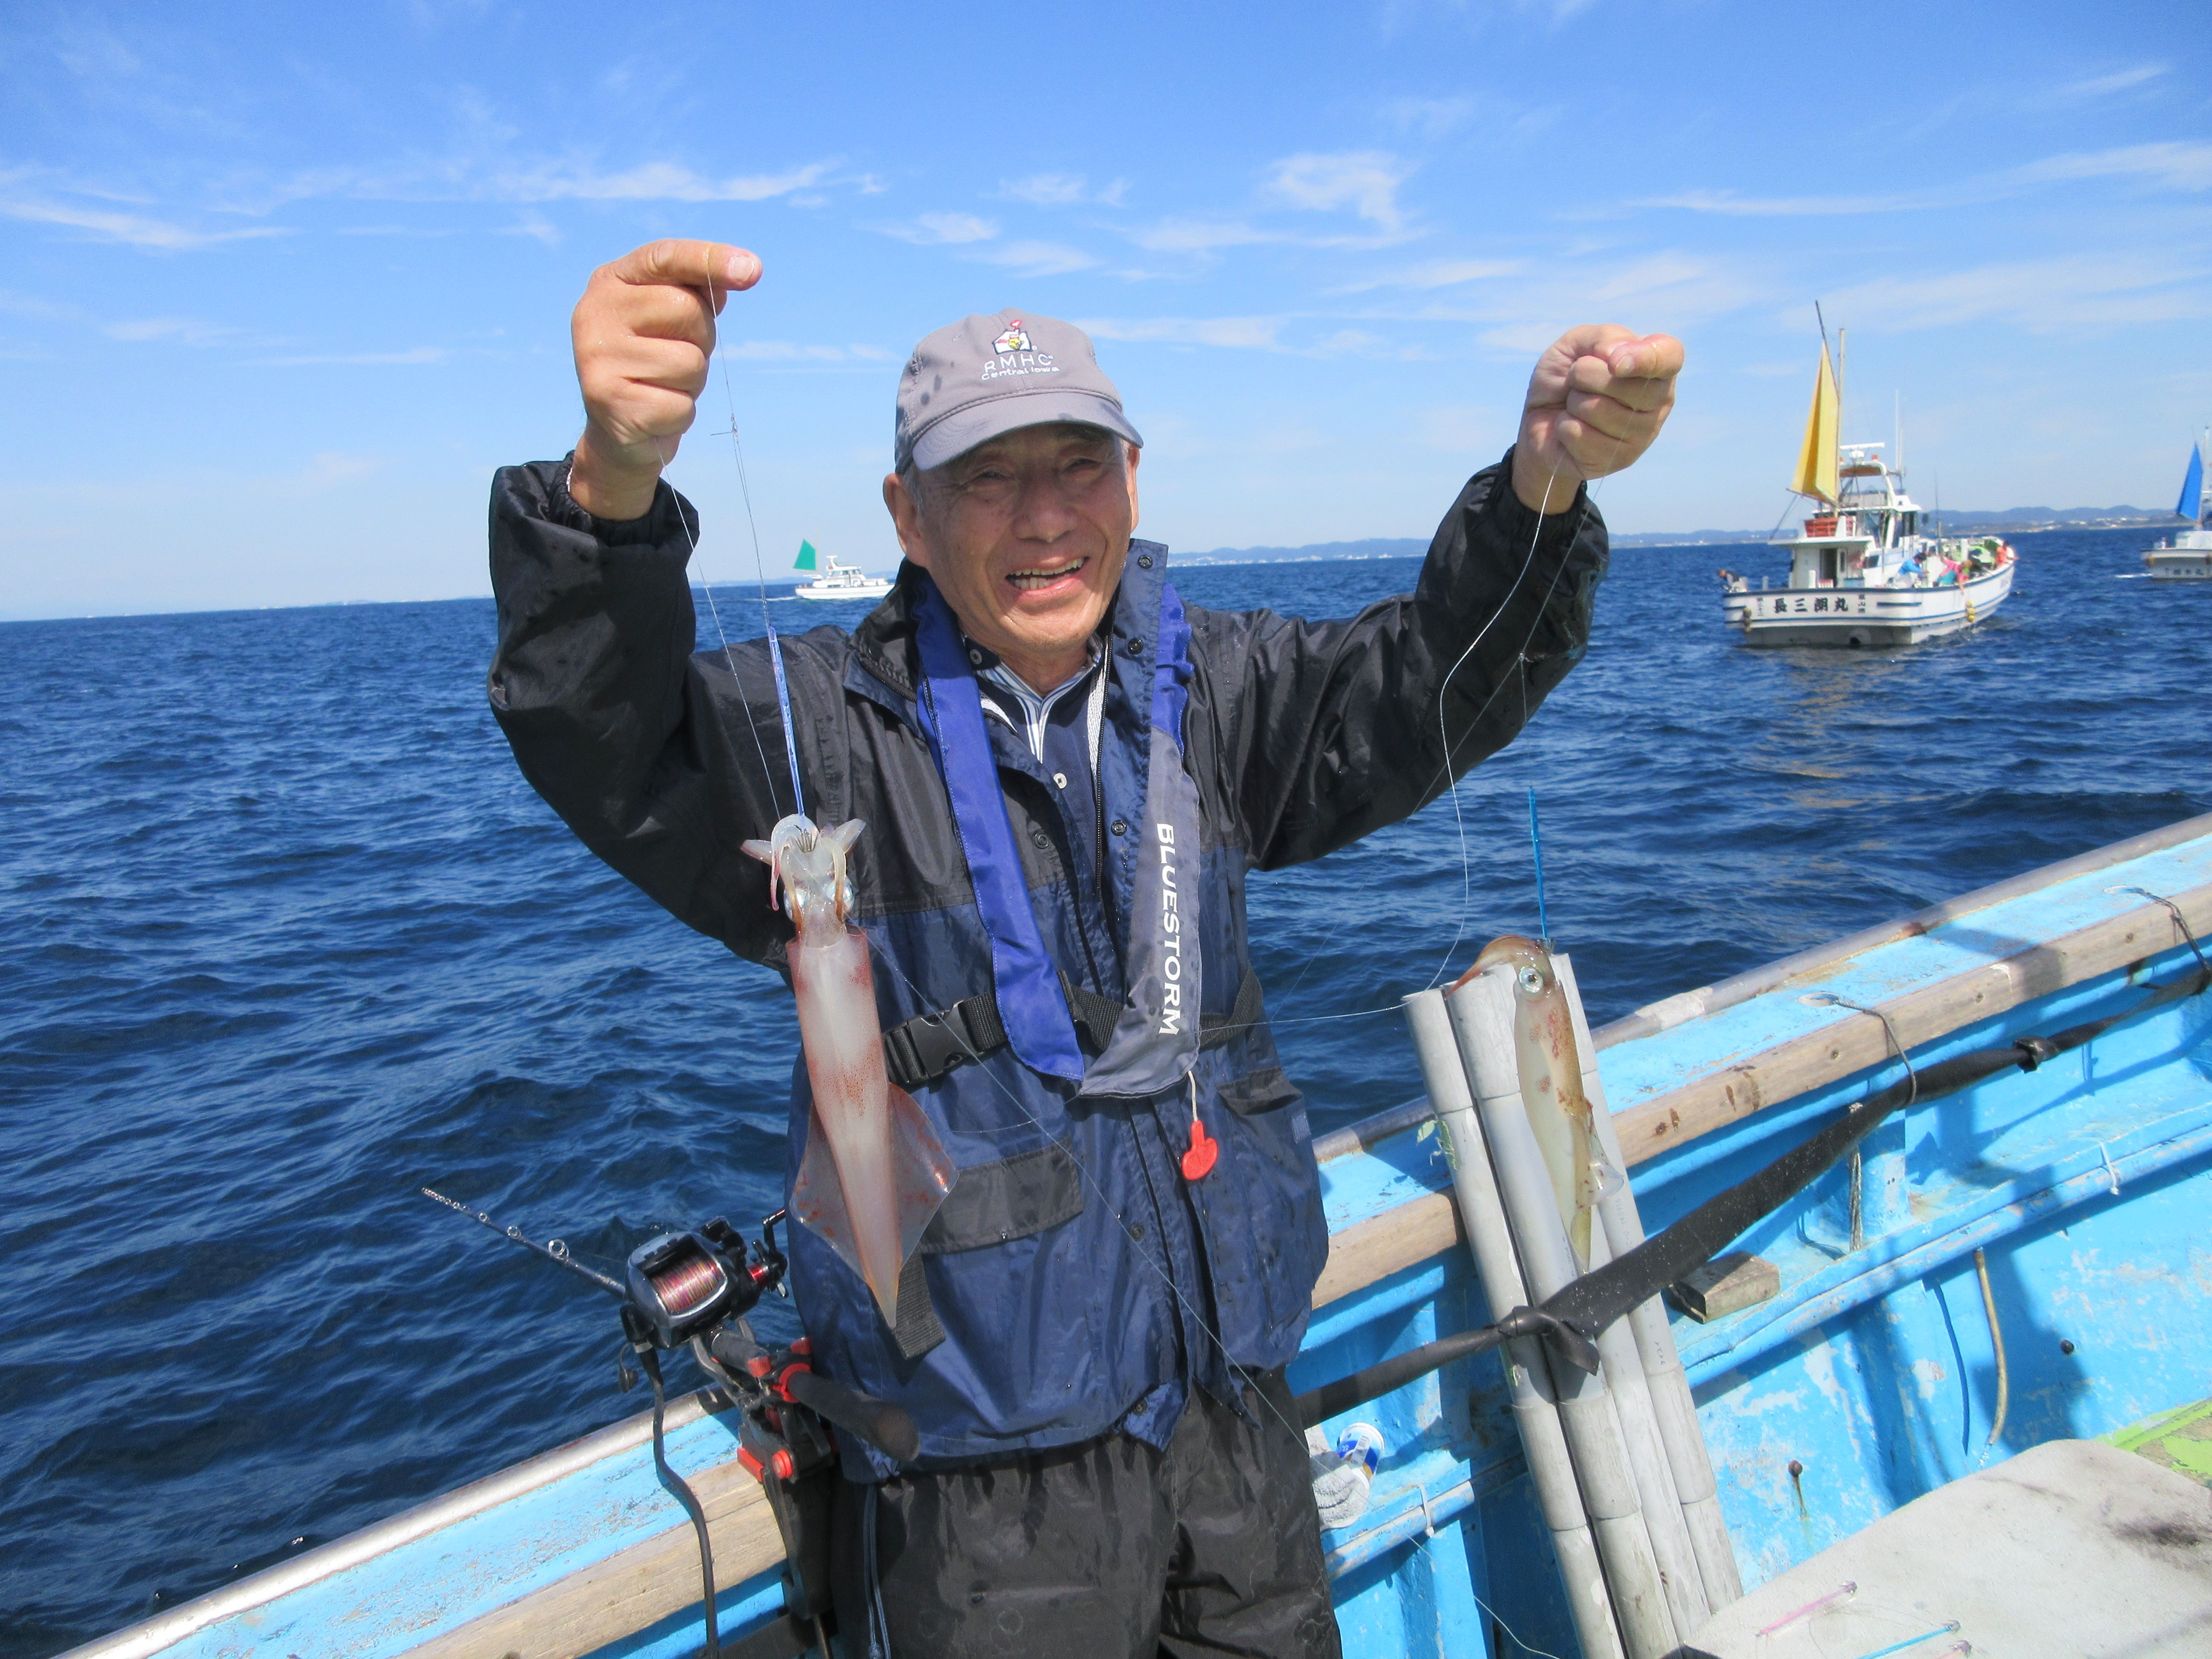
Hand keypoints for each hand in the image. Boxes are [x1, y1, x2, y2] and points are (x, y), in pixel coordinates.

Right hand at [568, 239, 761, 519]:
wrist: (618, 431)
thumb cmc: (655, 363)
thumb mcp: (674, 321)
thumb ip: (698, 291)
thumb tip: (741, 270)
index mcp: (610, 282)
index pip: (665, 256)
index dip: (710, 259)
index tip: (752, 270)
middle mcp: (595, 313)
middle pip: (686, 309)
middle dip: (701, 338)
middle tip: (679, 354)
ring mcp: (596, 358)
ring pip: (689, 362)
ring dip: (692, 381)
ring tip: (665, 385)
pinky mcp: (609, 403)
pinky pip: (681, 405)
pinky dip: (681, 414)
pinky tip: (656, 413)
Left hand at [1511, 326, 1682, 514]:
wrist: (1539, 418)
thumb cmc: (1564, 377)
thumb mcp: (1576, 345)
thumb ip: (1602, 338)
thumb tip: (1618, 358)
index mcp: (1655, 365)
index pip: (1669, 356)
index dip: (1644, 358)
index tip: (1615, 364)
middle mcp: (1658, 401)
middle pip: (1631, 387)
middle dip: (1587, 376)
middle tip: (1576, 378)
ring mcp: (1643, 434)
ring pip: (1600, 411)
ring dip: (1574, 402)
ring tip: (1574, 404)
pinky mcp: (1620, 460)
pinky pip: (1582, 436)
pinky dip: (1565, 427)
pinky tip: (1570, 428)